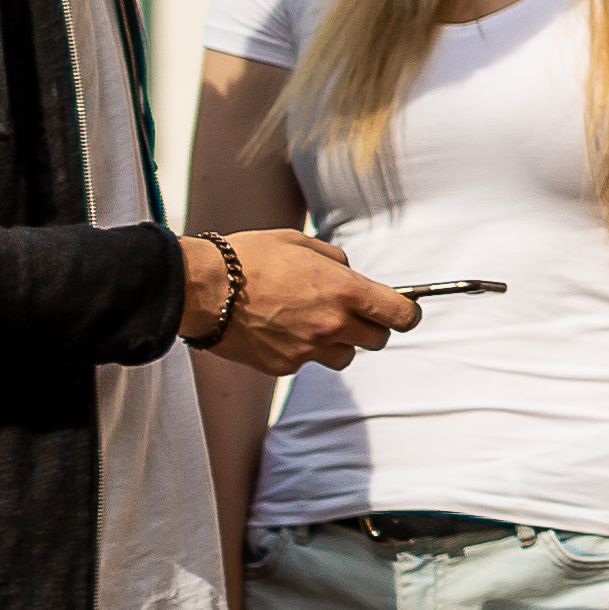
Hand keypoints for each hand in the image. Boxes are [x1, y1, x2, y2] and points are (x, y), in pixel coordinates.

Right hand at [195, 231, 417, 376]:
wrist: (202, 288)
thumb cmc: (249, 259)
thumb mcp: (301, 243)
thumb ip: (335, 260)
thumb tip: (349, 271)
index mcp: (345, 291)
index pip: (401, 315)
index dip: (406, 314)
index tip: (402, 311)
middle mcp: (333, 324)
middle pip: (378, 340)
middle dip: (371, 327)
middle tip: (351, 313)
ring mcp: (308, 349)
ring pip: (345, 356)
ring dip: (338, 342)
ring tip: (310, 321)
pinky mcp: (284, 366)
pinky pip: (307, 362)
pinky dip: (301, 350)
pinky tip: (279, 329)